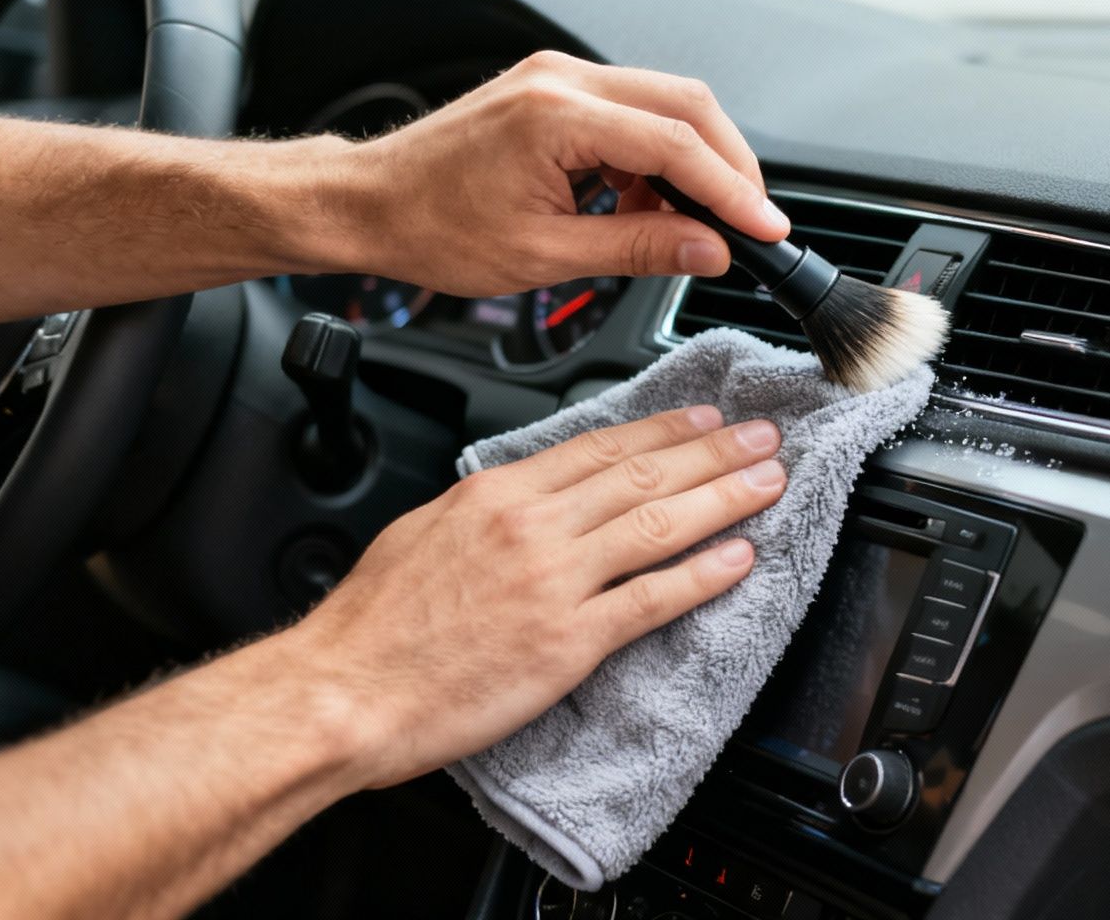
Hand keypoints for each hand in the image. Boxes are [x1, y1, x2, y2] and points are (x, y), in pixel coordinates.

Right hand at [276, 405, 783, 787]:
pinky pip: (651, 599)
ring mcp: (554, 583)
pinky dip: (703, 575)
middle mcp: (533, 528)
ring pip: (660, 525)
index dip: (663, 429)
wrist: (340, 692)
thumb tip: (524, 496)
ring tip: (769, 482)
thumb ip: (485, 509)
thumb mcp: (424, 532)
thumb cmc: (370, 626)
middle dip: (714, 451)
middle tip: (764, 436)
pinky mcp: (566, 642)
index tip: (703, 417)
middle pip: (643, 475)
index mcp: (497, 494)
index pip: (600, 446)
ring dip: (725, 498)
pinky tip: (739, 559)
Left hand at [338, 51, 789, 295]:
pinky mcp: (553, 89)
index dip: (732, 189)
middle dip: (728, 164)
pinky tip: (649, 201)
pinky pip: (630, 110)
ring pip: (664, 102)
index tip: (766, 227)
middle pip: (686, 104)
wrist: (366, 202)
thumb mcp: (544, 255)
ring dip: (693, 159)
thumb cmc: (430, 226)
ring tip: (692, 222)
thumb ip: (638, 248)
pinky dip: (655, 153)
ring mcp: (557, 77)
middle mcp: (561, 78)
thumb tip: (708, 249)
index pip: (676, 143)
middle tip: (750, 220)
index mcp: (556, 113)